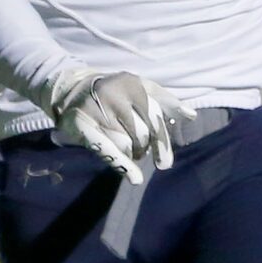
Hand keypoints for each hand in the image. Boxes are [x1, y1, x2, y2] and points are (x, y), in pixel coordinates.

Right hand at [47, 68, 190, 184]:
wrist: (71, 89)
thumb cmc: (114, 92)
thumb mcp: (140, 89)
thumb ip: (166, 102)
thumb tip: (191, 116)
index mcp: (132, 84)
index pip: (155, 117)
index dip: (161, 142)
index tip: (164, 162)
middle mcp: (114, 95)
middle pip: (142, 133)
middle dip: (144, 148)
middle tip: (141, 154)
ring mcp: (97, 109)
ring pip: (126, 143)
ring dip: (130, 153)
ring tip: (126, 150)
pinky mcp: (81, 124)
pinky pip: (106, 148)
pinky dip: (122, 164)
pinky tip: (135, 178)